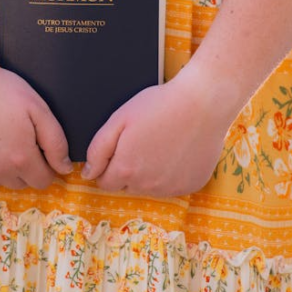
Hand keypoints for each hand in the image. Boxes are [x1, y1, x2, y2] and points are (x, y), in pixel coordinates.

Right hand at [0, 55, 72, 188]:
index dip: (46, 166)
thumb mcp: (38, 109)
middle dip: (25, 167)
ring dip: (3, 168)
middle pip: (21, 183)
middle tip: (18, 139)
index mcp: (22, 159)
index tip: (39, 148)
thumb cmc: (1, 90)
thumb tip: (65, 168)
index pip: (43, 181)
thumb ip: (56, 142)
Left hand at [82, 66, 236, 196]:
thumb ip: (98, 150)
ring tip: (161, 143)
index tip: (120, 149)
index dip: (107, 166)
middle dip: (128, 169)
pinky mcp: (191, 185)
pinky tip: (178, 151)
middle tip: (142, 142)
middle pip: (127, 186)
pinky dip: (172, 173)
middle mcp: (147, 186)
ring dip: (150, 173)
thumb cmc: (159, 106)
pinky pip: (173, 185)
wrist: (203, 103)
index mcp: (126, 170)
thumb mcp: (118, 119)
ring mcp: (171, 188)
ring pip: (150, 188)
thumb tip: (88, 174)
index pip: (105, 183)